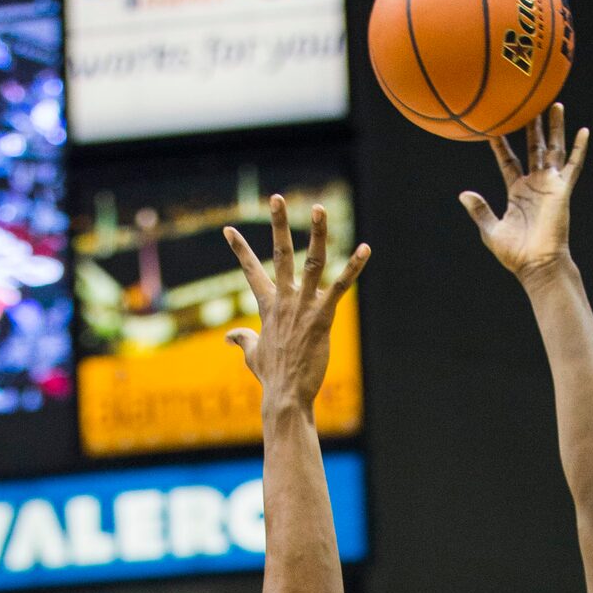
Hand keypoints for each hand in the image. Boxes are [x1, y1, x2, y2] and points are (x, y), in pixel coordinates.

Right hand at [224, 196, 368, 409]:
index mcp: (267, 306)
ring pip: (311, 261)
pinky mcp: (322, 317)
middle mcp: (284, 300)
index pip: (250, 271)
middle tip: (277, 198)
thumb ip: (242, 340)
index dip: (239, 249)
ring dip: (317, 233)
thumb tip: (230, 336)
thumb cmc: (271, 377)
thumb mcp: (252, 354)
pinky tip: (365, 249)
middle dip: (277, 224)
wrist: (285, 395)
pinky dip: (353, 268)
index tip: (228, 229)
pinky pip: (340, 287)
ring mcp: (303, 306)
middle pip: (280, 253)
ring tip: (319, 208)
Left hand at [460, 103, 588, 282]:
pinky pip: (573, 166)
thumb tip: (463, 194)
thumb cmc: (515, 254)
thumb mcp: (491, 230)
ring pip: (553, 149)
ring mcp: (550, 186)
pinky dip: (579, 149)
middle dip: (531, 126)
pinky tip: (585, 130)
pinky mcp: (562, 190)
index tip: (495, 124)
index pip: (508, 160)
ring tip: (554, 103)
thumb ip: (479, 210)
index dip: (501, 144)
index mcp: (517, 192)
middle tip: (530, 103)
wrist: (537, 265)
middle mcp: (535, 185)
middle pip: (533, 148)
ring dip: (555, 127)